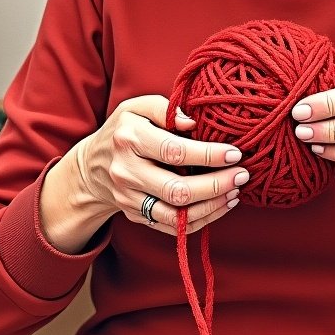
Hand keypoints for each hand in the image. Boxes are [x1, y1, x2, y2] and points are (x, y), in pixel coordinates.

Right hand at [41, 95, 248, 251]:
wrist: (92, 166)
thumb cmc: (124, 130)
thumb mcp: (137, 107)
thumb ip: (165, 108)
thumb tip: (193, 122)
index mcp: (129, 138)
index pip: (173, 151)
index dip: (207, 154)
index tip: (234, 153)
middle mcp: (127, 172)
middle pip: (177, 189)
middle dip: (215, 185)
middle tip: (242, 175)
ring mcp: (130, 199)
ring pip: (176, 215)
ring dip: (211, 207)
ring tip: (235, 192)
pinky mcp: (136, 217)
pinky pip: (172, 227)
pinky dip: (200, 220)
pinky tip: (220, 205)